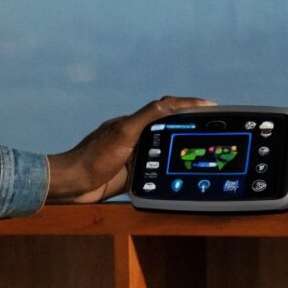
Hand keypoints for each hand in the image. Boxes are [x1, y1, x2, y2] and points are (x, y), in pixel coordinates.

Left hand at [44, 95, 215, 202]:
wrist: (73, 184)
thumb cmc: (94, 156)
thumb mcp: (124, 132)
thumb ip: (146, 117)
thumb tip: (171, 103)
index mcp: (134, 123)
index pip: (166, 108)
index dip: (189, 105)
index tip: (211, 106)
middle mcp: (135, 137)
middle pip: (168, 128)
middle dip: (191, 126)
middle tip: (214, 128)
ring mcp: (134, 156)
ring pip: (163, 150)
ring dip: (182, 149)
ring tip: (204, 149)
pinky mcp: (131, 175)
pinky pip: (155, 171)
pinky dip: (169, 170)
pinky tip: (181, 174)